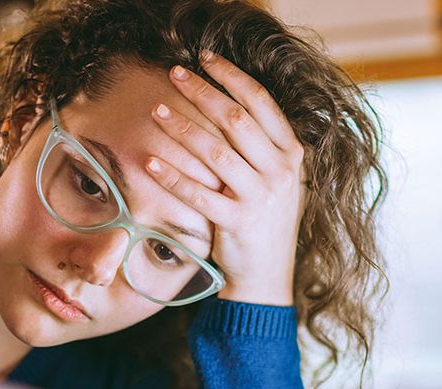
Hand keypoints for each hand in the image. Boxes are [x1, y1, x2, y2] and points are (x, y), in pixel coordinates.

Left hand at [146, 51, 304, 305]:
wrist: (267, 277)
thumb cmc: (264, 222)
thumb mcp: (276, 180)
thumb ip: (261, 146)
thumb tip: (227, 102)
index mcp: (291, 155)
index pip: (261, 103)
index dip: (231, 76)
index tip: (205, 58)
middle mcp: (280, 173)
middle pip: (236, 120)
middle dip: (202, 92)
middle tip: (174, 73)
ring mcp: (261, 198)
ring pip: (216, 152)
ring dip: (183, 128)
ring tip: (157, 111)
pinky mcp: (238, 224)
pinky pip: (199, 194)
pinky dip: (172, 177)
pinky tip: (150, 162)